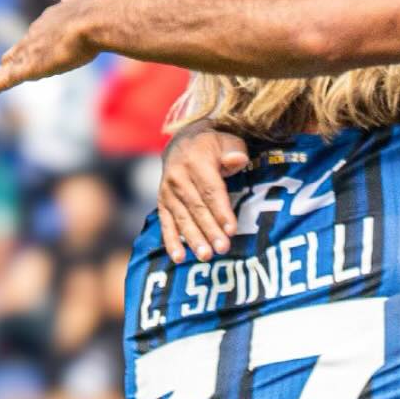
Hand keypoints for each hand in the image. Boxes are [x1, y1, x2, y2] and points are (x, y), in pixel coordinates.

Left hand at [0, 0, 100, 94]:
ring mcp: (32, 49)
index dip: (33, 41)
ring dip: (3, 72)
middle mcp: (38, 31)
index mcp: (52, 18)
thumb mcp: (85, 3)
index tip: (27, 46)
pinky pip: (10, 76)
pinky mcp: (30, 65)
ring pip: (12, 62)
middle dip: (13, 55)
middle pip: (21, 45)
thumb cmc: (98, 14)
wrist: (94, 21)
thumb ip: (76, 1)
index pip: (38, 32)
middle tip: (5, 62)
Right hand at [159, 125, 250, 263]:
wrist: (183, 142)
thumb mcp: (227, 140)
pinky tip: (178, 258)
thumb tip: (237, 160)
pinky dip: (171, 241)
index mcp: (196, 160)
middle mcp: (178, 176)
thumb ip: (234, 150)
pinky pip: (166, 223)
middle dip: (210, 230)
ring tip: (205, 256)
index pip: (210, 190)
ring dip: (194, 239)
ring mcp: (167, 191)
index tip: (231, 230)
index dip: (221, 211)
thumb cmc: (213, 146)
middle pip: (197, 208)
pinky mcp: (162, 202)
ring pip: (182, 218)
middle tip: (222, 249)